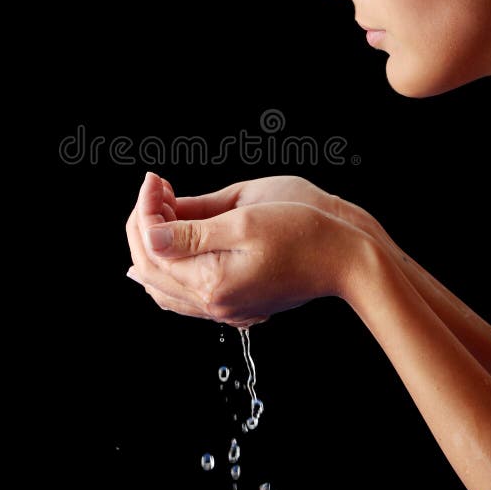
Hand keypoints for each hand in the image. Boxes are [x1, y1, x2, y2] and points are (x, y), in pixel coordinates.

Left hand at [125, 172, 383, 325]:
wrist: (346, 259)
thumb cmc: (305, 234)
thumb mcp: (245, 222)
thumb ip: (192, 232)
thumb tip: (150, 234)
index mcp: (212, 282)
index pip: (153, 248)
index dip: (146, 210)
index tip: (154, 181)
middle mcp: (213, 303)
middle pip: (151, 269)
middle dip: (144, 224)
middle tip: (154, 190)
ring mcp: (225, 308)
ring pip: (164, 286)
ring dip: (154, 247)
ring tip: (160, 210)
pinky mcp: (237, 304)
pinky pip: (185, 295)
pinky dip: (170, 268)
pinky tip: (172, 247)